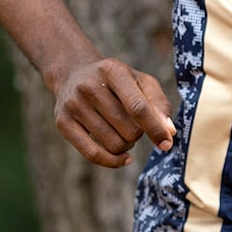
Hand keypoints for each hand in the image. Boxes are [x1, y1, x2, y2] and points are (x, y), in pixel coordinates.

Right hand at [52, 57, 175, 167]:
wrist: (74, 73)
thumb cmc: (117, 81)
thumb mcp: (141, 82)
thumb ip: (159, 104)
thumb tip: (169, 133)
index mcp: (112, 70)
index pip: (138, 107)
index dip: (155, 128)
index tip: (167, 144)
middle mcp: (89, 86)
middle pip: (128, 129)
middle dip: (139, 134)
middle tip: (134, 125)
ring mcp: (73, 105)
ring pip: (113, 144)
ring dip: (127, 145)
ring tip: (123, 132)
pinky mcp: (62, 122)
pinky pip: (92, 154)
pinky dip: (113, 161)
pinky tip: (124, 158)